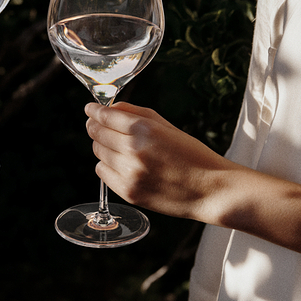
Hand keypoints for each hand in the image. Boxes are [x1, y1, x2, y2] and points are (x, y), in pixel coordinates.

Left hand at [85, 102, 230, 224]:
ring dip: (103, 147)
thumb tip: (109, 108)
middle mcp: (133, 151)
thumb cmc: (193, 156)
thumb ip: (136, 113)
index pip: (105, 116)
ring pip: (98, 153)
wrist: (210, 190)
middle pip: (97, 134)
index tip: (90, 109)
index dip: (95, 111)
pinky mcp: (128, 192)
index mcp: (144, 130)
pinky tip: (122, 165)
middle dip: (96, 127)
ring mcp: (129, 174)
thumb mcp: (168, 126)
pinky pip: (102, 173)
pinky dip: (107, 166)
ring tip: (119, 148)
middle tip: (99, 126)